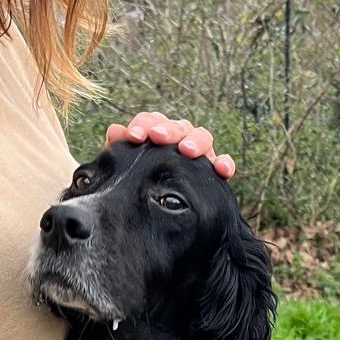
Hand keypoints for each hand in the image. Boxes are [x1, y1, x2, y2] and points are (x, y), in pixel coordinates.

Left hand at [106, 112, 234, 179]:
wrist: (150, 217)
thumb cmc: (135, 187)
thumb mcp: (125, 170)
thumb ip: (120, 151)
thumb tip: (114, 130)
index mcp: (157, 135)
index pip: (152, 122)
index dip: (144, 124)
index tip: (134, 136)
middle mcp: (179, 140)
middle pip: (178, 126)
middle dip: (169, 130)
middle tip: (158, 137)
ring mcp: (198, 154)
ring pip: (203, 138)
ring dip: (196, 141)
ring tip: (187, 150)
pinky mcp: (213, 171)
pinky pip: (223, 164)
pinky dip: (224, 163)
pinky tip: (222, 169)